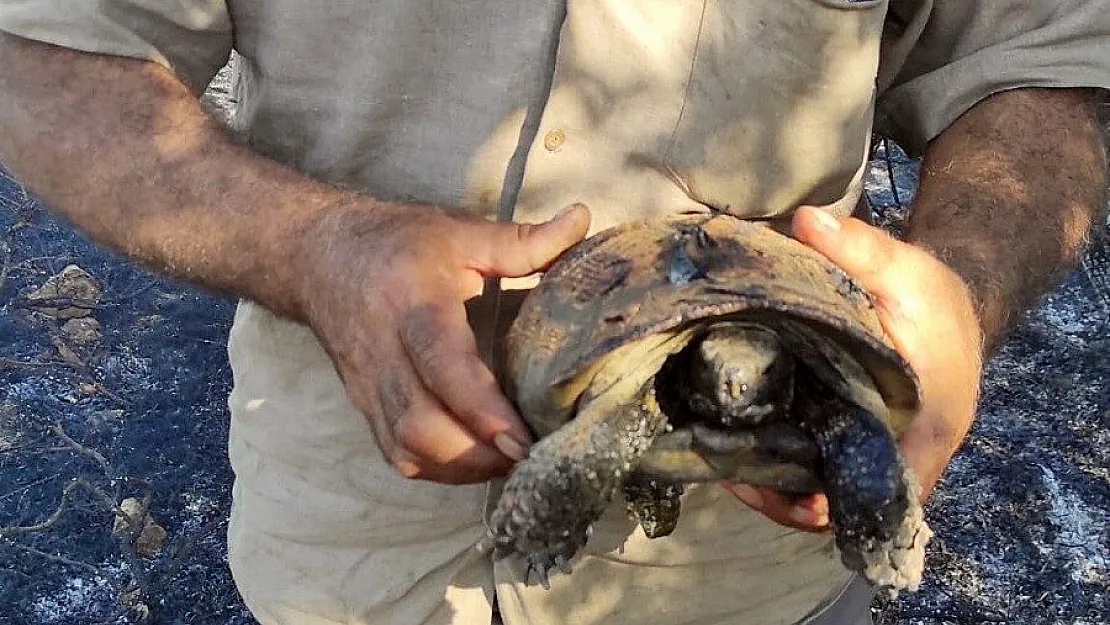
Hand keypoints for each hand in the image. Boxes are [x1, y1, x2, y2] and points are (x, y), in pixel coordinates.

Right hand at [295, 200, 590, 483]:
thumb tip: (582, 219)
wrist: (319, 258)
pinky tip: (477, 460)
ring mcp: (370, 389)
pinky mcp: (366, 408)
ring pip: (407, 450)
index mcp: (413, 307)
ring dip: (462, 469)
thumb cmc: (397, 244)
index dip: (483, 411)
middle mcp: (385, 356)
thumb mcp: (459, 233)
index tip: (524, 439)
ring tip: (511, 462)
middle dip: (477, 455)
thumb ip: (523, 240)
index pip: (443, 368)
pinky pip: (398, 455)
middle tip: (531, 456)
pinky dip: (441, 469)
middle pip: (420, 427)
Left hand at [722, 206, 983, 530]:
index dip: (824, 502)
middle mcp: (904, 452)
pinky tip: (739, 443)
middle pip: (842, 502)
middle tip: (726, 468)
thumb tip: (805, 220)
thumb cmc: (932, 297)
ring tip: (721, 461)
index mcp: (926, 425)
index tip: (772, 487)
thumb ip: (857, 247)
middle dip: (784, 497)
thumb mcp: (901, 267)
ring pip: (826, 491)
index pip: (879, 490)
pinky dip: (783, 464)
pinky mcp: (859, 440)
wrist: (955, 308)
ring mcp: (881, 451)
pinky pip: (820, 469)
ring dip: (777, 486)